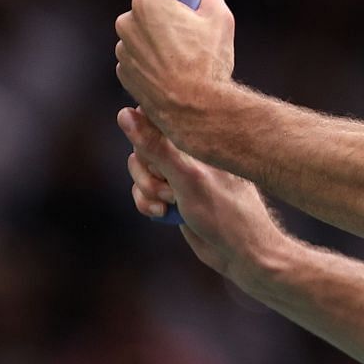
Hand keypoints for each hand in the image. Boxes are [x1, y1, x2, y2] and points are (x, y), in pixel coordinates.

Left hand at [115, 0, 235, 157]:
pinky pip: (139, 53)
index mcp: (148, 1)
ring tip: (185, 54)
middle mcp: (128, 21)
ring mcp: (124, 48)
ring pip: (143, 29)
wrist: (194, 110)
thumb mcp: (220, 16)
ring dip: (158, 34)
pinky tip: (173, 70)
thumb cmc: (208, 62)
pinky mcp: (124, 70)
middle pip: (148, 0)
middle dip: (166, 7)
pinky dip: (152, 56)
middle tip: (191, 24)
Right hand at [120, 105, 290, 285]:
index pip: (162, 116)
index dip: (145, 130)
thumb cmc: (222, 211)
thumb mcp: (186, 176)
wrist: (238, 251)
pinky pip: (145, 190)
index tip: (155, 156)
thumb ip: (156, 146)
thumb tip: (125, 113)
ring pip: (142, 170)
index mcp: (200, 137)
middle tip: (166, 190)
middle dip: (145, 171)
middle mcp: (191, 150)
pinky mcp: (175, 192)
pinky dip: (146, 202)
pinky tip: (161, 214)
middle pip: (144, 145)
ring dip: (145, 189)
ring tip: (165, 206)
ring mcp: (182, 172)